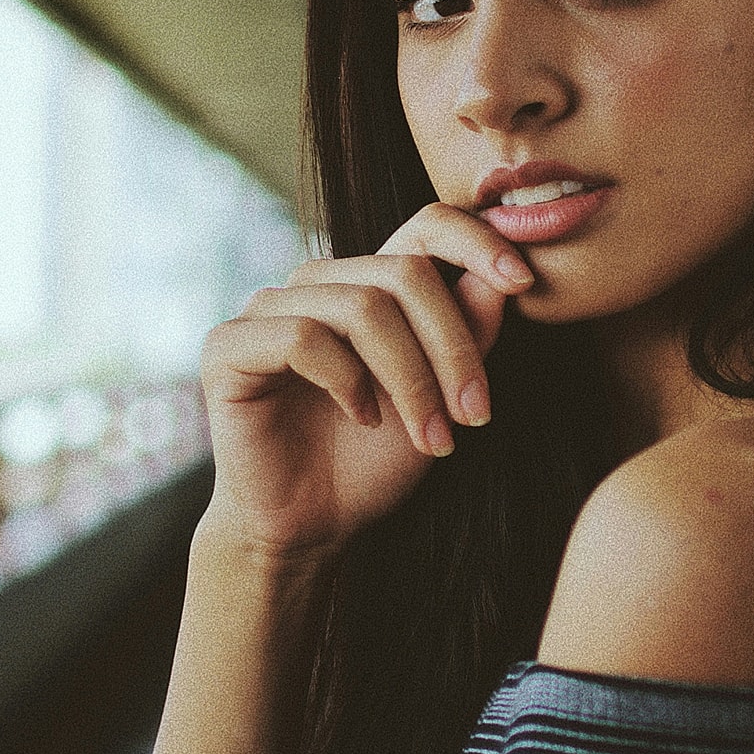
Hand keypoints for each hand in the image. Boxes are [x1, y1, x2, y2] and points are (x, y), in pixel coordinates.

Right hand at [197, 202, 534, 560]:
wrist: (314, 527)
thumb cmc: (377, 460)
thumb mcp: (444, 395)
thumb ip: (470, 334)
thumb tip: (503, 278)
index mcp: (370, 283)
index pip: (425, 226)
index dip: (477, 242)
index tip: (524, 282)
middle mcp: (319, 283)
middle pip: (404, 274)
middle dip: (452, 348)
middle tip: (475, 415)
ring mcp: (269, 309)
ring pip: (362, 307)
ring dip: (411, 379)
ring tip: (432, 437)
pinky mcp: (229, 346)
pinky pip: (304, 336)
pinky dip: (347, 381)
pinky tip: (362, 419)